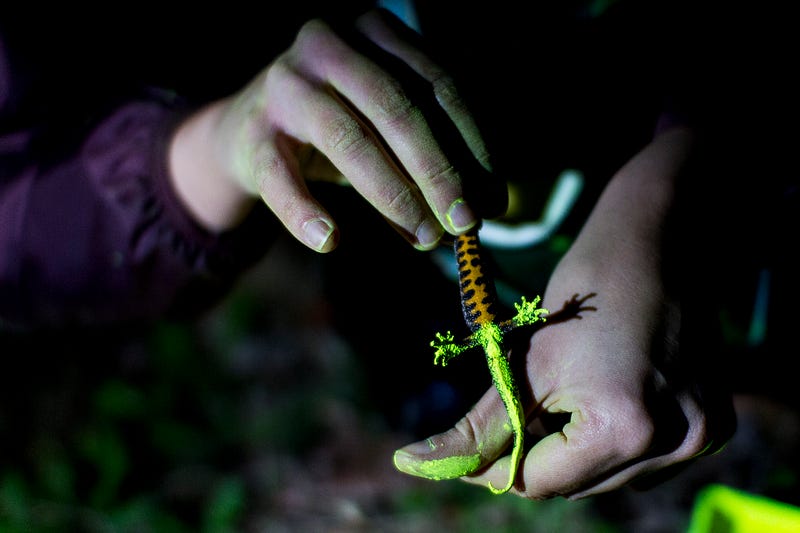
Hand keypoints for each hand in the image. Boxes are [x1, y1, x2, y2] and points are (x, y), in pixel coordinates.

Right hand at [169, 8, 504, 251]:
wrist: (248, 130)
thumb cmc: (338, 125)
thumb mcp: (387, 123)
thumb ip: (435, 151)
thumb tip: (493, 204)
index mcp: (373, 31)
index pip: (437, 84)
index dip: (471, 143)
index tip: (495, 197)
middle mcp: (327, 45)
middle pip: (398, 108)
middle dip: (438, 171)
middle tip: (466, 222)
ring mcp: (284, 84)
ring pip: (348, 139)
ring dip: (392, 196)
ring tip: (424, 238)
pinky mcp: (251, 132)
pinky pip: (282, 178)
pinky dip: (305, 213)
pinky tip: (331, 241)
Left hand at [393, 127, 735, 497]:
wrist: (655, 243)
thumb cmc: (584, 292)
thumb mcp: (525, 361)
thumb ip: (479, 426)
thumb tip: (421, 462)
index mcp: (625, 427)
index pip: (541, 482)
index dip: (497, 470)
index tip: (469, 456)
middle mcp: (675, 442)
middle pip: (577, 484)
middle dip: (539, 457)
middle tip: (520, 412)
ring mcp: (703, 436)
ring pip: (612, 477)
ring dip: (578, 453)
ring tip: (571, 396)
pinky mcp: (717, 425)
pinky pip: (649, 460)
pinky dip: (618, 444)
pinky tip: (609, 398)